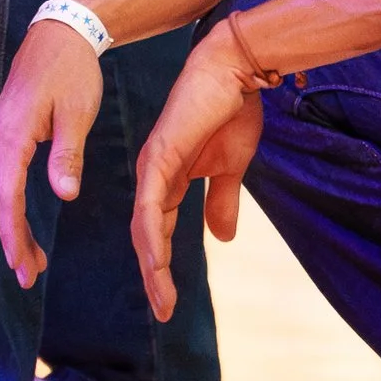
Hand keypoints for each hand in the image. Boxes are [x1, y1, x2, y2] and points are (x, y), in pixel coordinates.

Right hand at [0, 19, 106, 289]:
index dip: (14, 235)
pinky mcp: (5, 129)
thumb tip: (64, 195)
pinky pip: (6, 174)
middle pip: (1, 197)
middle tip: (29, 276)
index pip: (8, 195)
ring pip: (2, 187)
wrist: (61, 32)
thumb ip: (67, 155)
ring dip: (15, 223)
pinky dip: (15, 201)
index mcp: (12, 133)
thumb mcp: (77, 113)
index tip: (23, 267)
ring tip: (33, 259)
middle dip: (13, 238)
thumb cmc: (73, 71)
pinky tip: (26, 220)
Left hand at [132, 24, 267, 323]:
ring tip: (163, 299)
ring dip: (153, 265)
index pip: (158, 229)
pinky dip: (153, 235)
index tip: (169, 300)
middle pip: (145, 234)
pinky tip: (157, 261)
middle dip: (154, 275)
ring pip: (144, 226)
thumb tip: (221, 239)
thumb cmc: (233, 110)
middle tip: (164, 310)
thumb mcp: (231, 167)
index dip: (162, 265)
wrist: (236, 70)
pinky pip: (151, 204)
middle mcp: (153, 174)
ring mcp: (153, 165)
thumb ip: (221, 200)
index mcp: (168, 177)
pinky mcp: (161, 156)